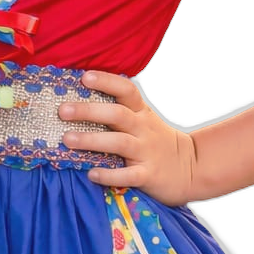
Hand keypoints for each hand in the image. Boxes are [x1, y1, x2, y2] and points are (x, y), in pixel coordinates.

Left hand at [59, 71, 198, 206]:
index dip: (106, 82)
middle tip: (62, 110)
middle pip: (117, 114)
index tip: (85, 77)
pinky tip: (91, 174)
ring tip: (67, 139)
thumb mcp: (144, 120)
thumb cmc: (156, 142)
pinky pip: (128, 175)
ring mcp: (147, 152)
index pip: (126, 90)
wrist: (191, 168)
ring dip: (91, 140)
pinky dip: (109, 175)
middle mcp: (143, 129)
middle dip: (88, 111)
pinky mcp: (148, 175)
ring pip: (119, 142)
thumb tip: (77, 102)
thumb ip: (119, 111)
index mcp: (141, 112)